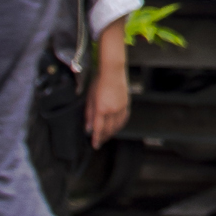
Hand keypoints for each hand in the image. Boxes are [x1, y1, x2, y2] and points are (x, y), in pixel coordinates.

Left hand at [85, 25, 130, 145]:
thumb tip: (88, 128)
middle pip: (109, 129)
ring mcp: (121, 107)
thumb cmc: (99, 82)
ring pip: (118, 125)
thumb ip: (89, 114)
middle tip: (100, 142)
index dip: (96, 138)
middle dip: (104, 137)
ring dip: (112, 132)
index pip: (98, 128)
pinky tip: (117, 127)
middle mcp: (112, 110)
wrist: (113, 71)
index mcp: (101, 108)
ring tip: (107, 136)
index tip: (95, 144)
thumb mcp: (90, 98)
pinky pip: (124, 118)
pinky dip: (120, 125)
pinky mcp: (126, 103)